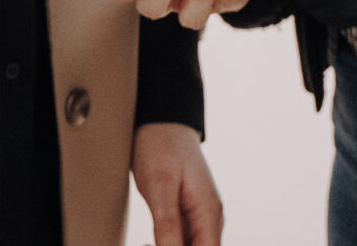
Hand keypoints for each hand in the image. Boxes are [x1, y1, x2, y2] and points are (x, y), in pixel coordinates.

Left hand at [131, 120, 221, 245]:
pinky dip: (168, 244)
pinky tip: (149, 243)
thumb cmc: (161, 147)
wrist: (161, 122)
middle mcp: (210, 218)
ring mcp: (201, 216)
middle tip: (147, 243)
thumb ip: (167, 224)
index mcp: (209, 213)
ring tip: (146, 243)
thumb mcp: (159, 186)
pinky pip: (184, 240)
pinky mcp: (189, 214)